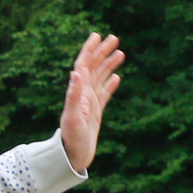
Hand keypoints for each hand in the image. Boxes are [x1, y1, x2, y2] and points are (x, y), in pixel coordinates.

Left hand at [60, 32, 124, 172]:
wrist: (71, 157)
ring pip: (100, 78)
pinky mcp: (95, 113)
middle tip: (115, 37)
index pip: (83, 65)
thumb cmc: (71, 139)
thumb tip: (76, 73)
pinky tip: (116, 78)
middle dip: (102, 52)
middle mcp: (82, 95)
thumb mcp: (73, 117)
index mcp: (77, 92)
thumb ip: (74, 95)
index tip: (97, 35)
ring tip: (120, 53)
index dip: (89, 50)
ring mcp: (89, 103)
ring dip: (108, 64)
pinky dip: (110, 84)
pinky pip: (104, 94)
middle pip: (93, 68)